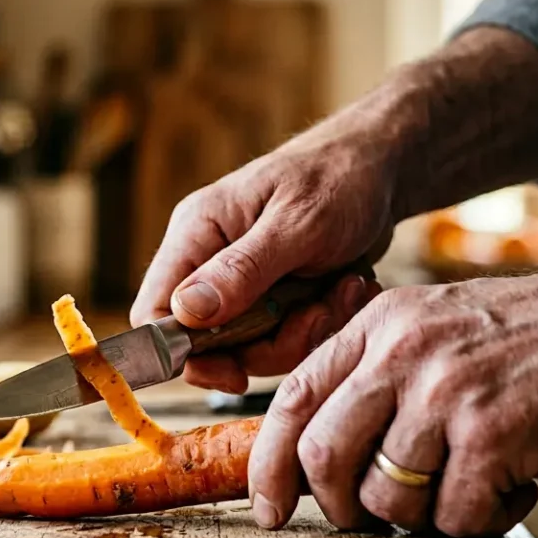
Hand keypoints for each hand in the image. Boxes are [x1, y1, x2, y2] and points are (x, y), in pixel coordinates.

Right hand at [130, 135, 392, 392]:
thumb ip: (242, 270)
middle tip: (315, 314)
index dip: (181, 353)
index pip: (154, 312)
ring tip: (344, 290)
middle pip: (207, 344)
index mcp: (195, 234)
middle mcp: (208, 262)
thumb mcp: (298, 224)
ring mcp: (241, 284)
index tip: (233, 371)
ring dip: (304, 332)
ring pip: (252, 348)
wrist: (383, 166)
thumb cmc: (338, 177)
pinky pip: (284, 339)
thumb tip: (185, 313)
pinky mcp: (273, 298)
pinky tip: (349, 289)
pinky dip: (322, 324)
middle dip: (267, 344)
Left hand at [248, 249, 537, 536]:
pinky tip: (507, 489)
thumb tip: (317, 450)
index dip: (269, 462)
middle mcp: (403, 354)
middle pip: (324, 454)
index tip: (268, 505)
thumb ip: (373, 372)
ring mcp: (447, 394)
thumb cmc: (526, 338)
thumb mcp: (430, 327)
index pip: (293, 399)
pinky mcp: (494, 436)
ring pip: (386, 495)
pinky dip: (478, 519)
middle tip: (364, 519)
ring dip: (419, 514)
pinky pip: (454, 515)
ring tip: (461, 487)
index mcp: (377, 326)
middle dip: (336, 506)